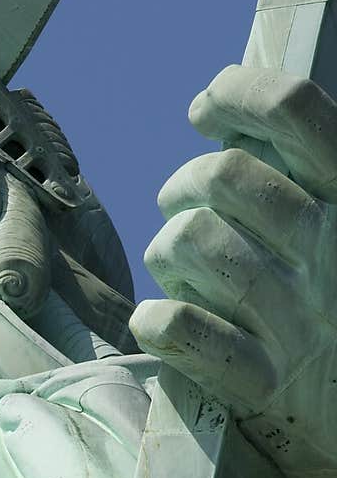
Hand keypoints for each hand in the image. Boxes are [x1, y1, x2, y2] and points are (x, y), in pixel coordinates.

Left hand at [129, 64, 336, 477]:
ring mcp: (295, 320)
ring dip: (167, 249)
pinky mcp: (264, 384)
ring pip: (190, 241)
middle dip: (181, 183)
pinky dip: (158, 321)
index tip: (206, 108)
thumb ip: (316, 178)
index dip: (236, 93)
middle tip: (182, 206)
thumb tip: (236, 114)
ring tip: (179, 267)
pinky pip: (181, 330)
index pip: (294, 108)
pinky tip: (163, 321)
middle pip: (222, 175)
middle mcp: (330, 252)